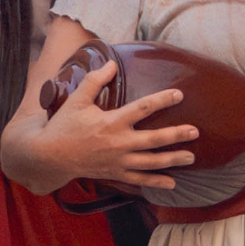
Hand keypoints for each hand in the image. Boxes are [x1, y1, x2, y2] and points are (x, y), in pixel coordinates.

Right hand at [41, 56, 198, 195]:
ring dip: (172, 159)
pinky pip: (139, 179)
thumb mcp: (77, 100)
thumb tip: (111, 63)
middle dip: (176, 135)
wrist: (49, 155)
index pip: (142, 108)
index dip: (162, 100)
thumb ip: (95, 80)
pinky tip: (172, 182)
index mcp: (111, 122)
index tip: (179, 94)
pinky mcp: (115, 173)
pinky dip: (156, 182)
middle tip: (195, 131)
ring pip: (151, 162)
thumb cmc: (63, 125)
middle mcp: (118, 143)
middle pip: (153, 139)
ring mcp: (118, 161)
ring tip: (191, 157)